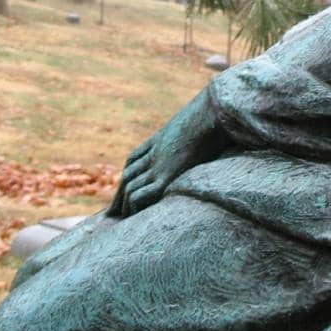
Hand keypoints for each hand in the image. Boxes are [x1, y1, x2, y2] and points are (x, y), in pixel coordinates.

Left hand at [110, 87, 228, 217]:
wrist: (215, 112)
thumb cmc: (218, 114)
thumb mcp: (206, 122)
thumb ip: (204, 130)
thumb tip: (219, 136)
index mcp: (163, 137)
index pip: (134, 158)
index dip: (128, 175)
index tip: (123, 190)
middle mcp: (157, 151)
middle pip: (129, 174)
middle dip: (119, 194)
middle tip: (111, 213)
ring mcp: (161, 163)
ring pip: (131, 185)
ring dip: (125, 203)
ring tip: (123, 218)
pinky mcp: (168, 174)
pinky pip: (141, 192)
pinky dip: (135, 203)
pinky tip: (137, 212)